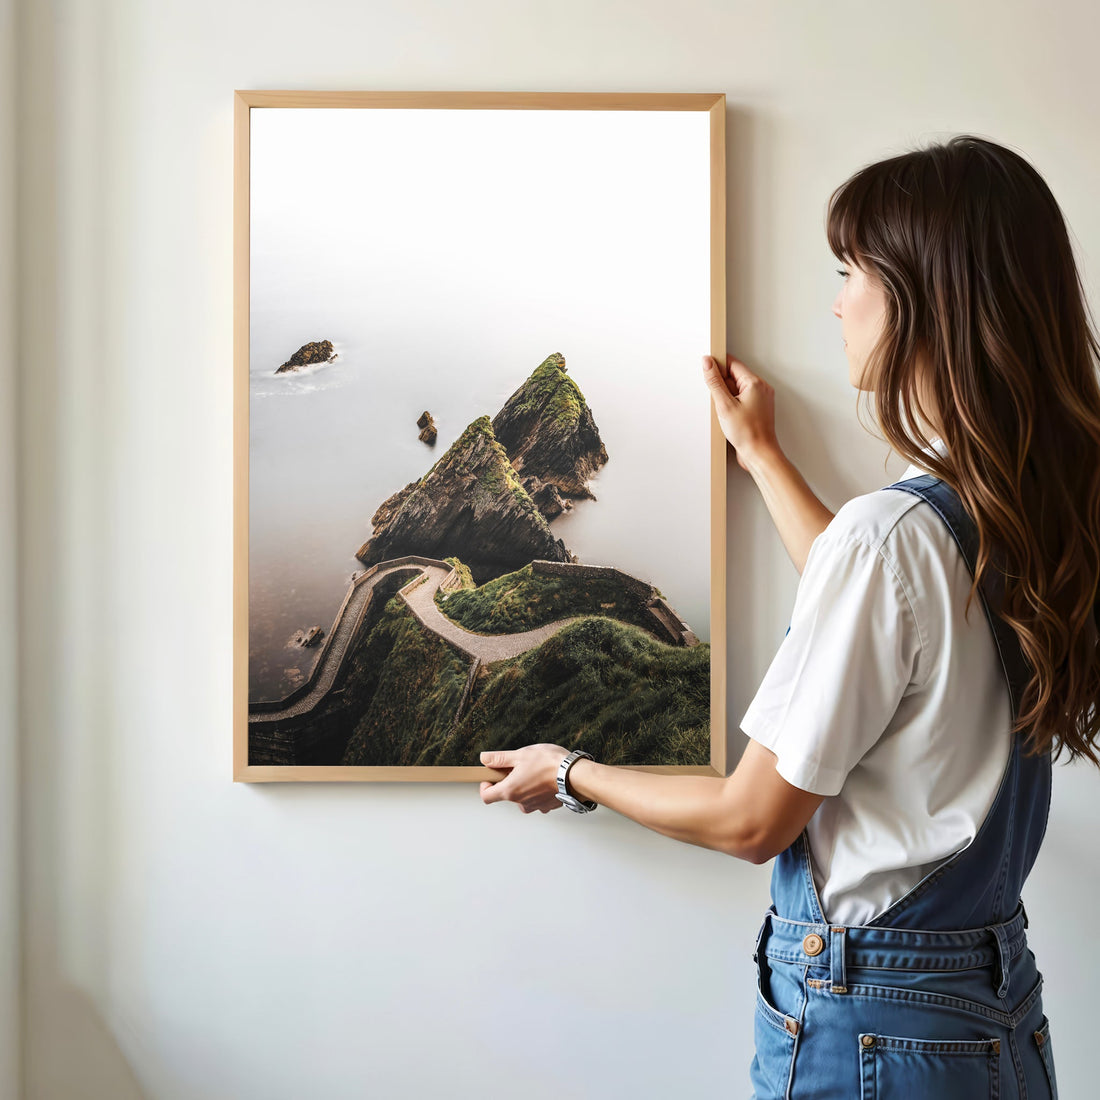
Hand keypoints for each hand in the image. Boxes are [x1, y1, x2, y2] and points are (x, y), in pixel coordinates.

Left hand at [479, 744, 569, 812]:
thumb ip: (499, 758)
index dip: (485, 786)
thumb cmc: (550, 764)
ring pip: (522, 797)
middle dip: (509, 781)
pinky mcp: (548, 805)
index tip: (491, 776)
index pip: (486, 796)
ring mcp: (535, 806)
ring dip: (524, 786)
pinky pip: (537, 798)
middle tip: (518, 766)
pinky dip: (538, 790)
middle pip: (506, 795)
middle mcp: (521, 802)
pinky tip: (546, 778)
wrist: (575, 775)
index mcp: (510, 790)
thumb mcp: (520, 755)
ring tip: (535, 770)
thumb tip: (484, 759)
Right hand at [702, 354, 779, 471]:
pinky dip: (732, 405)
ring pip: (737, 389)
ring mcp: (760, 399)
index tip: (707, 370)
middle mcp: (761, 388)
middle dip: (722, 386)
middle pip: (734, 376)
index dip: (718, 366)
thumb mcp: (724, 405)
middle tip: (718, 401)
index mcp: (755, 383)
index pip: (733, 363)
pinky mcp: (757, 409)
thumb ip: (715, 381)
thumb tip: (708, 362)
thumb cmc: (748, 433)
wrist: (759, 454)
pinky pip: (741, 399)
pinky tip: (729, 417)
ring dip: (726, 397)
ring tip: (726, 412)